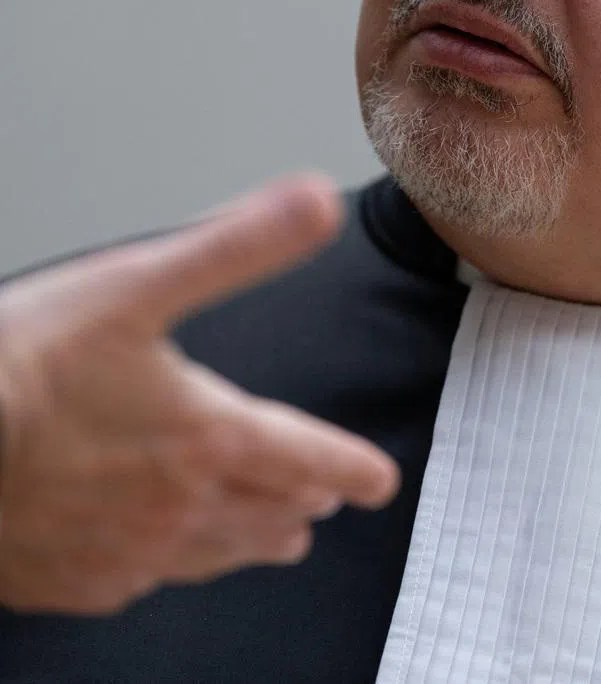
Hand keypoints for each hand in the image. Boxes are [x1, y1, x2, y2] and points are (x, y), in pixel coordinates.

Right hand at [0, 174, 400, 614]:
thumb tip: (315, 204)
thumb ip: (239, 245)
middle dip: (303, 502)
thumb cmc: (24, 362)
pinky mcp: (71, 578)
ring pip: (216, 553)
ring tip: (278, 539)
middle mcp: (178, 504)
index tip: (379, 480)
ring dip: (254, 539)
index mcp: (208, 436)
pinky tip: (166, 561)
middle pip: (267, 512)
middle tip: (322, 500)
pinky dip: (172, 565)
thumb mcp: (142, 284)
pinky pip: (143, 582)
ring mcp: (125, 550)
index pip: (309, 457)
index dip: (351, 467)